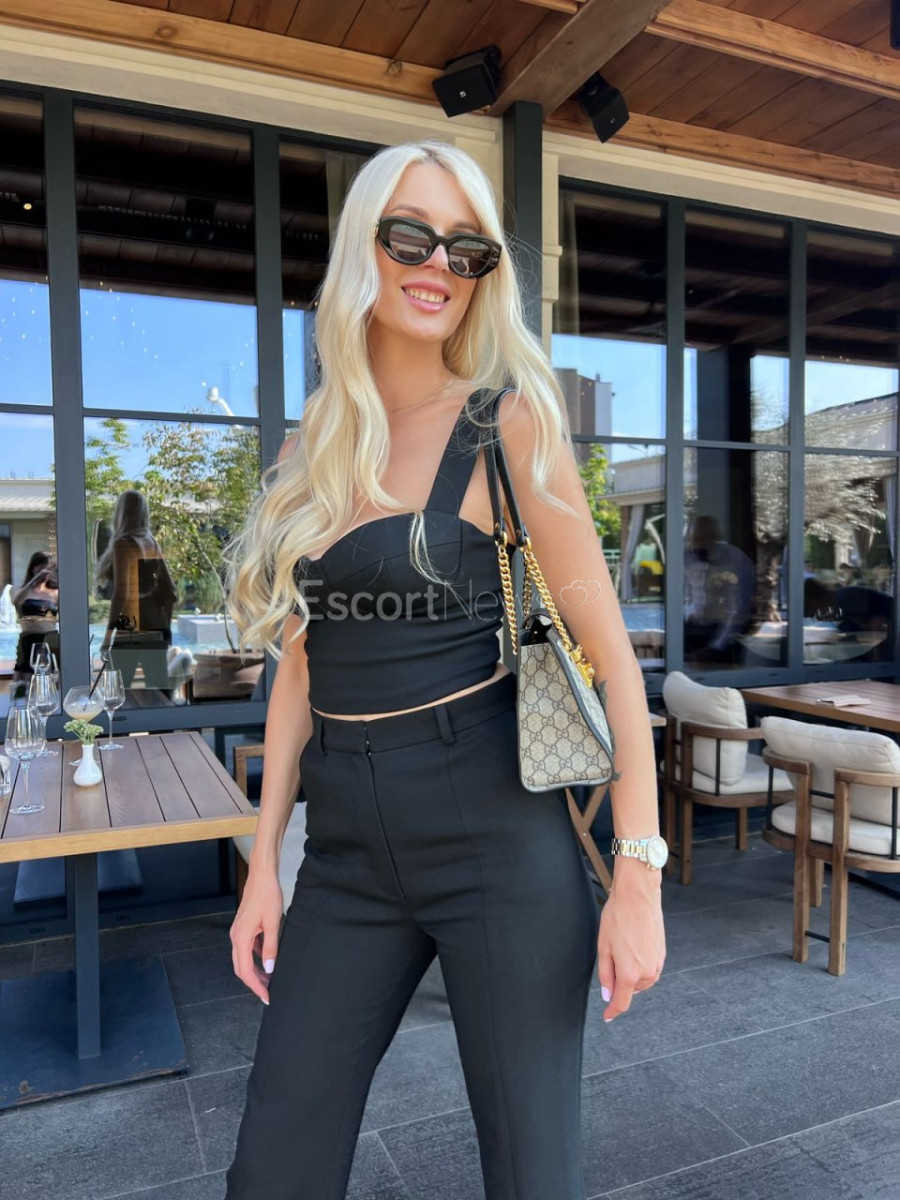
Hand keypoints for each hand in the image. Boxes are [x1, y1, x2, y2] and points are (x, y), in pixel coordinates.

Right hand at [229, 866, 283, 1004]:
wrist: (262, 875)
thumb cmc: (267, 895)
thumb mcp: (273, 923)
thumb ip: (270, 948)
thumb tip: (269, 969)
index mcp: (241, 938)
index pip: (246, 971)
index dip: (256, 986)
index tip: (267, 996)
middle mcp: (236, 937)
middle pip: (241, 968)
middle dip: (254, 983)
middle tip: (268, 993)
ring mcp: (238, 932)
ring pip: (243, 959)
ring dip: (255, 971)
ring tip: (269, 980)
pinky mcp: (244, 927)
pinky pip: (247, 949)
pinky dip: (255, 959)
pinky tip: (267, 961)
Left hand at [596, 860, 665, 1021]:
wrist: (638, 896)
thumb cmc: (618, 917)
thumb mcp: (604, 947)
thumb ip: (605, 974)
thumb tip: (607, 994)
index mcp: (630, 974)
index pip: (622, 1002)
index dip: (613, 1011)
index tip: (607, 1016)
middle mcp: (647, 973)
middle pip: (631, 990)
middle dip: (619, 981)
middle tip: (611, 955)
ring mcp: (657, 964)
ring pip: (641, 980)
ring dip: (630, 973)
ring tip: (622, 947)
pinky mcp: (662, 954)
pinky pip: (649, 969)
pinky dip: (639, 965)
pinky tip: (632, 946)